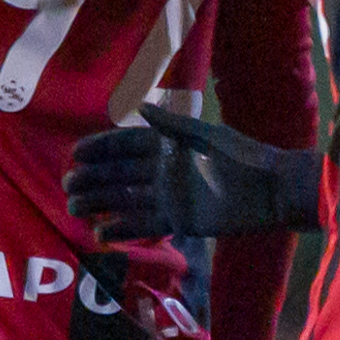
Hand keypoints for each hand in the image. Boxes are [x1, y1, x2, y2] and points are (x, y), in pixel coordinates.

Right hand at [65, 106, 322, 242]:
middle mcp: (163, 170)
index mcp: (168, 145)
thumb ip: (172, 124)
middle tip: (68, 185)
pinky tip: (101, 233)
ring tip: (74, 208)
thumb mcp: (207, 136)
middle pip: (120, 174)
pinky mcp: (178, 221)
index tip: (76, 154)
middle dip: (93, 179)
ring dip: (100, 204)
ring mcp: (168, 196)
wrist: (271, 190)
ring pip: (126, 200)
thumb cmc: (242, 157)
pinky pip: (143, 224)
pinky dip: (123, 228)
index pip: (125, 145)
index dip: (101, 149)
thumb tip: (139, 106)